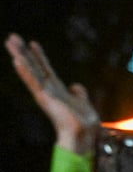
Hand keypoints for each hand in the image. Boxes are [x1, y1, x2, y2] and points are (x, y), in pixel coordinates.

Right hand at [6, 33, 99, 153]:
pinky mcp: (44, 98)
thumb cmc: (84, 123)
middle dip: (23, 51)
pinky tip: (16, 60)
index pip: (46, 69)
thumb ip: (79, 93)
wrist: (84, 134)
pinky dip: (25, 71)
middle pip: (33, 66)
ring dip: (19, 56)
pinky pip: (33, 82)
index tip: (33, 43)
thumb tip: (76, 85)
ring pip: (30, 70)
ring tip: (10, 42)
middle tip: (12, 37)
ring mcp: (44, 93)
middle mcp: (48, 90)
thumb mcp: (83, 102)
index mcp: (57, 90)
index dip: (40, 56)